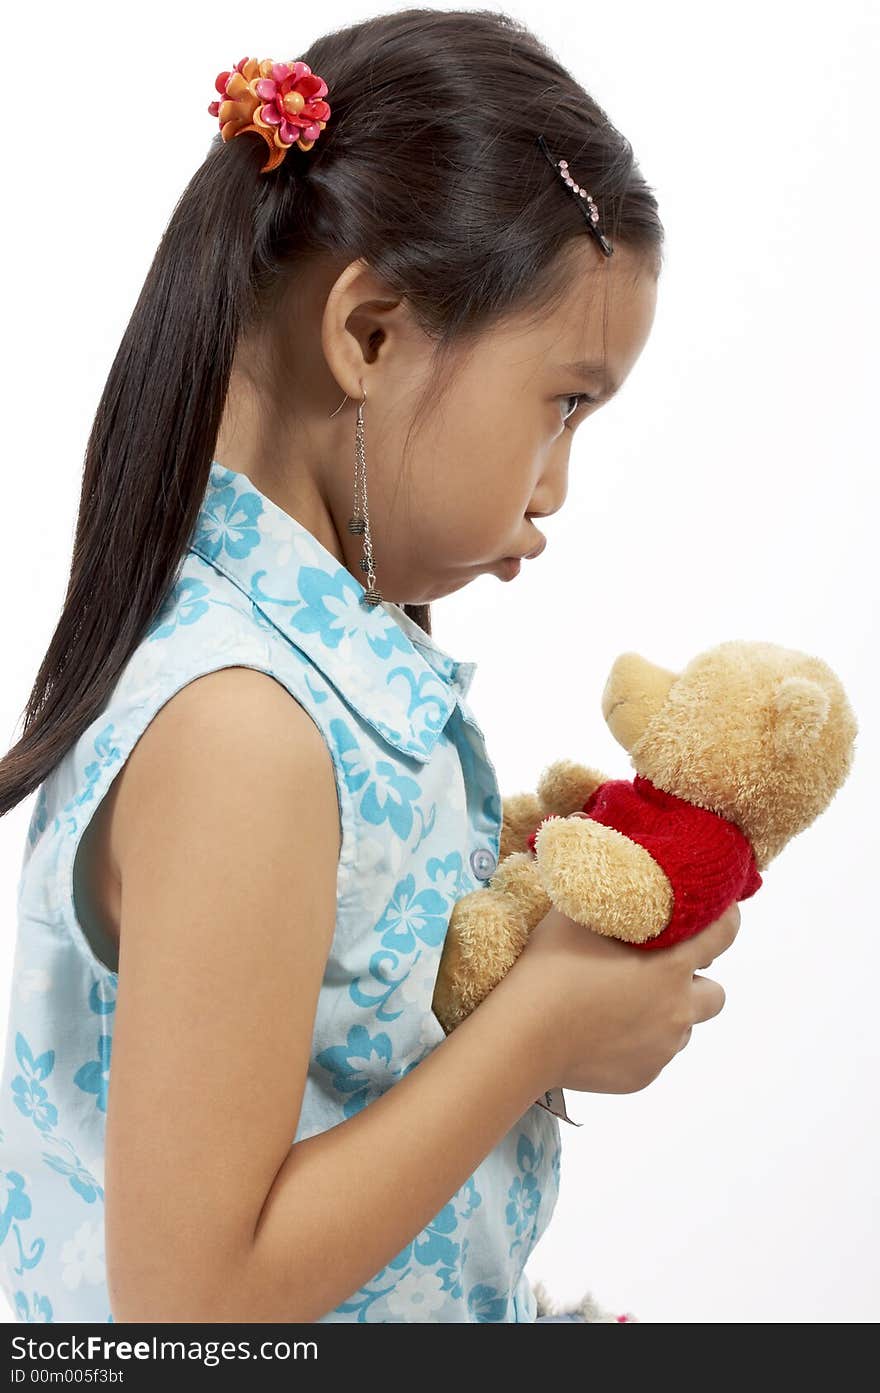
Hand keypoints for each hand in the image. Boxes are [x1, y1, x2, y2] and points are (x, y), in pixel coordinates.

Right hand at [508, 896, 740, 1094]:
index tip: (720, 912)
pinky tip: (604, 1031)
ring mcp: (662, 1048)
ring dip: (666, 1013)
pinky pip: (653, 1055)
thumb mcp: (576, 914)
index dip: (727, 920)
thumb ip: (607, 895)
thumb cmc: (549, 967)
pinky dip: (639, 1042)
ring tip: (624, 1003)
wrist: (523, 1037)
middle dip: (694, 981)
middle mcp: (678, 1009)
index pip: (724, 934)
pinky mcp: (643, 1076)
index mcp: (671, 965)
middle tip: (658, 970)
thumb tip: (616, 871)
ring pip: (682, 1027)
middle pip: (715, 993)